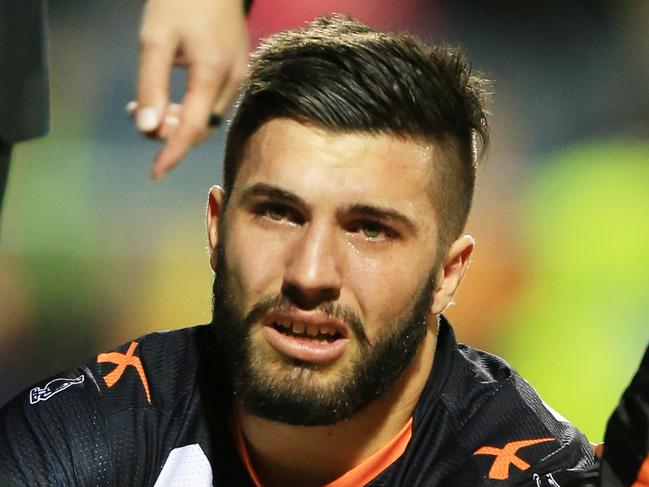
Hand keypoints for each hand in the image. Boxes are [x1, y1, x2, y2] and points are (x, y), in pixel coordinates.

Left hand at [134, 0, 248, 178]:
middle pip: (202, 126)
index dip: (173, 153)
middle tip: (136, 115)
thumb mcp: (155, 39)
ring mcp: (240, 76)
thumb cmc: (180, 1)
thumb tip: (148, 128)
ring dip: (180, 120)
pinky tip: (171, 97)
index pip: (194, 129)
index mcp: (213, 74)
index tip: (155, 173)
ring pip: (209, 116)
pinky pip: (214, 102)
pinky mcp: (238, 70)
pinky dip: (192, 107)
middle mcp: (233, 81)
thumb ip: (151, 86)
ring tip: (148, 106)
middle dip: (170, 131)